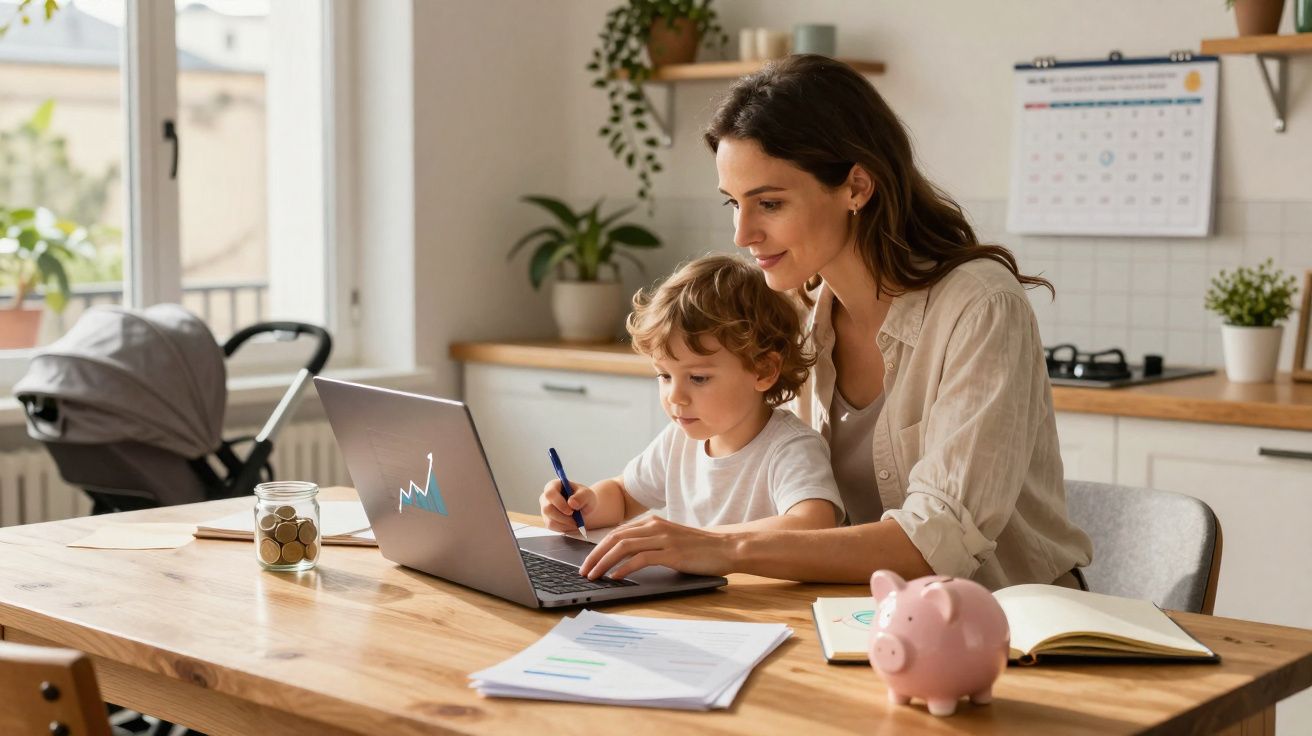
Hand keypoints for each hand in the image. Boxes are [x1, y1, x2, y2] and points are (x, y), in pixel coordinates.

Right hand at [539, 479, 595, 531]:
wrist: (584, 509)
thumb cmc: (584, 499)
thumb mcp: (587, 495)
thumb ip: (581, 497)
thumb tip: (571, 502)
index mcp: (553, 486)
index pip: (550, 493)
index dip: (559, 503)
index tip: (571, 511)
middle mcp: (546, 498)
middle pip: (547, 509)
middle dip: (563, 517)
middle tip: (576, 520)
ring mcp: (545, 510)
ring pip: (550, 521)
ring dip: (566, 524)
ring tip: (577, 522)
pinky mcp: (547, 520)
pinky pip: (553, 527)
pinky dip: (564, 528)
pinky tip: (571, 524)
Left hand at [579, 516, 736, 579]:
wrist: (726, 547)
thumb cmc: (699, 548)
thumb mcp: (670, 540)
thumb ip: (650, 543)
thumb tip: (626, 558)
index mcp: (652, 522)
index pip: (617, 533)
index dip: (598, 548)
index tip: (588, 562)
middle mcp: (654, 526)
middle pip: (614, 538)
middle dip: (594, 555)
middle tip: (583, 571)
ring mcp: (663, 538)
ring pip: (623, 547)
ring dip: (604, 562)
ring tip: (593, 576)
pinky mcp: (671, 552)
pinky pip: (640, 559)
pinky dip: (624, 568)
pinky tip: (615, 577)